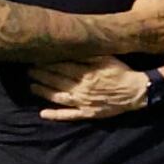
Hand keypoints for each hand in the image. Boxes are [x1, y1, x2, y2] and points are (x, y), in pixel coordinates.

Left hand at [31, 58, 156, 120]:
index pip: (61, 66)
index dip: (47, 62)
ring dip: (43, 91)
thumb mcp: (106, 58)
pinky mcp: (87, 113)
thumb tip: (70, 48)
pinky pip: (69, 115)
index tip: (35, 58)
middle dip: (41, 75)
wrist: (136, 92)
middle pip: (57, 80)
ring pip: (59, 96)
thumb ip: (88, 54)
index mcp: (86, 73)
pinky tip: (43, 113)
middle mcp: (82, 88)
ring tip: (31, 86)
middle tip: (27, 70)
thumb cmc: (120, 72)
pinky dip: (56, 115)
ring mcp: (84, 102)